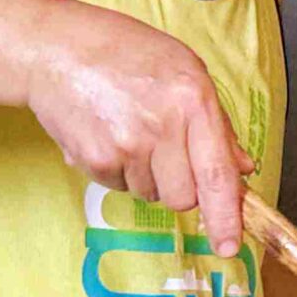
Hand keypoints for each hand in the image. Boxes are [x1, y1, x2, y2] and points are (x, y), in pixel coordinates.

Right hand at [21, 0, 250, 254]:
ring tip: (129, 130)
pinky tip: (108, 134)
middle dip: (182, 187)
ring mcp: (127, 147)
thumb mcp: (185, 70)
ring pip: (153, 195)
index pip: (217, 174)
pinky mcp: (97, 160)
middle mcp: (163, 127)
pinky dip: (119, 170)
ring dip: (148, 175)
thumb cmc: (124, 52)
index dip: (226, 216)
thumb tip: (241, 168)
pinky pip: (121, 187)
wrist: (55, 50)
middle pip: (185, 198)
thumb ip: (216, 123)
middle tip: (164, 152)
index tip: (229, 247)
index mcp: (193, 101)